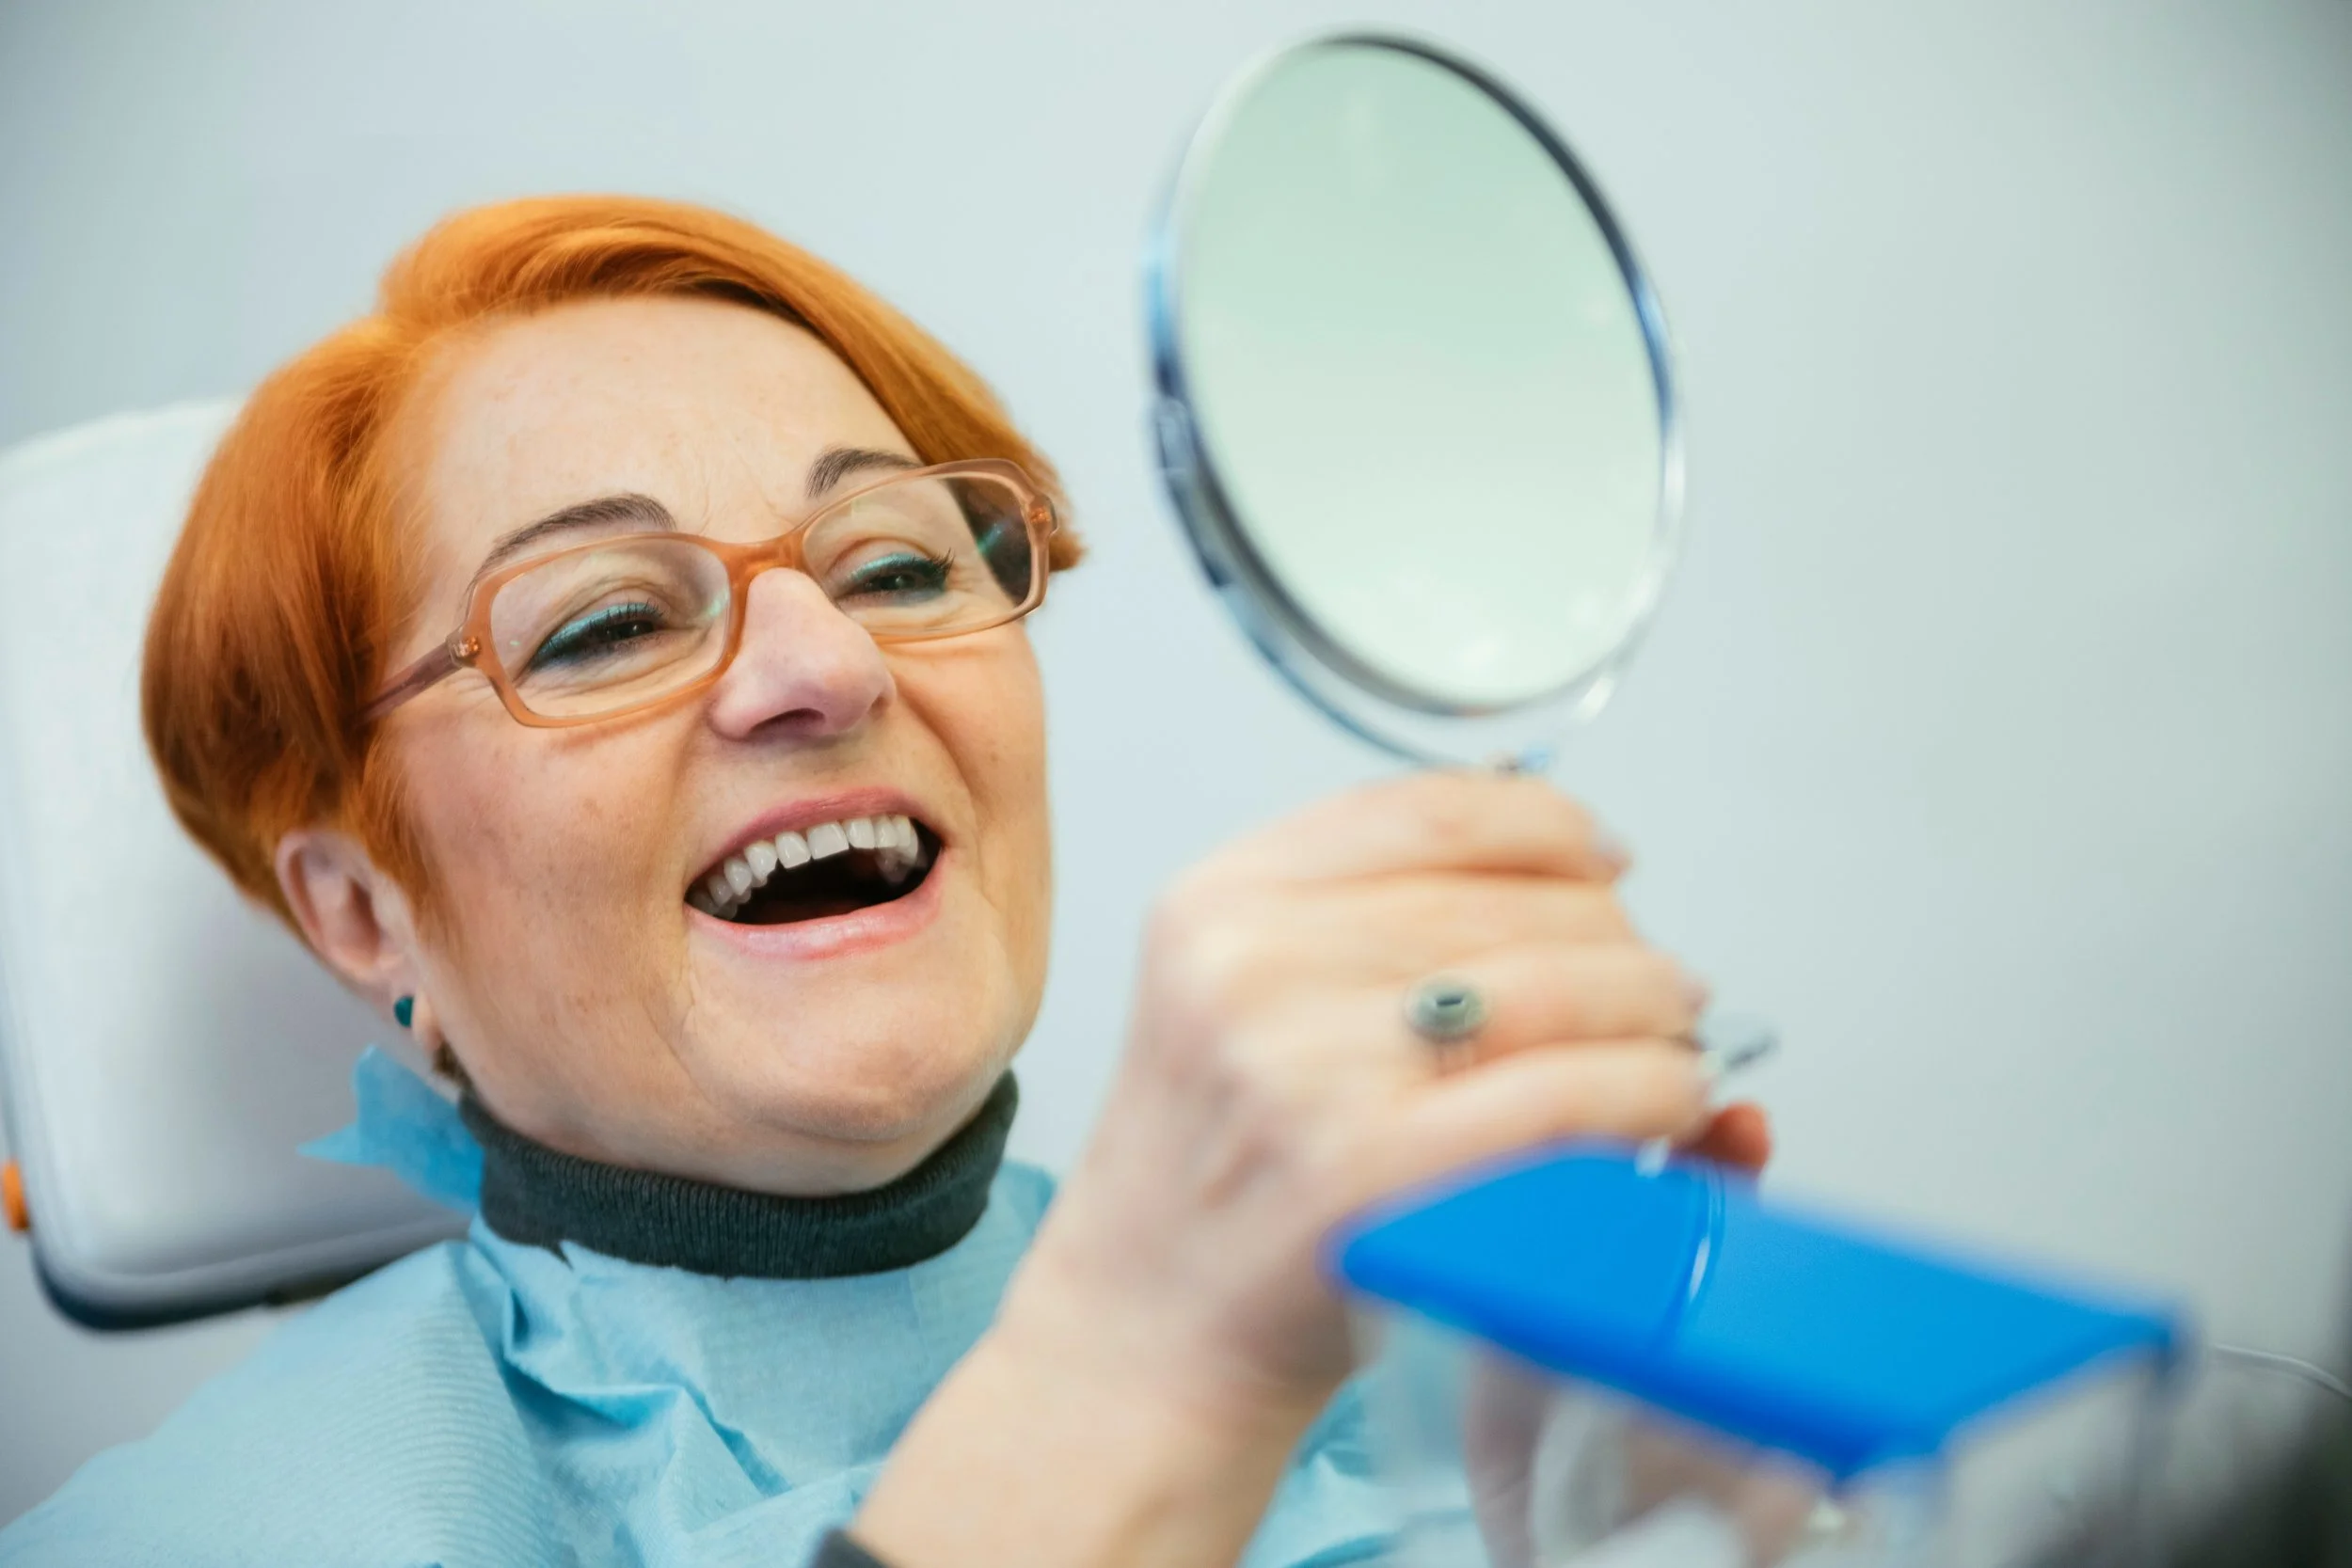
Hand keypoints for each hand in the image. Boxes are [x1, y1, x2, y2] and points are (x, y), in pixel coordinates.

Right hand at [859, 771, 1765, 1567]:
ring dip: (1656, 1011)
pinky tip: (1668, 1103)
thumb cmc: (1215, 1179)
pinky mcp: (1372, 1169)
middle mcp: (1250, 965)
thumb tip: (1560, 844)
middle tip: (1661, 984)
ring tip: (1676, 1042)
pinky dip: (1652, 1091)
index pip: (1431, 808)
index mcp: (1219, 902)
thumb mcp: (1235, 999)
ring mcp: (1307, 1067)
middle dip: (1622, 938)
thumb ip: (1363, 914)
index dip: (1553, 825)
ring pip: (1560, 985)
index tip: (1604, 857)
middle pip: (1513, 897)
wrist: (1147, 1337)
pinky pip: (1568, 1093)